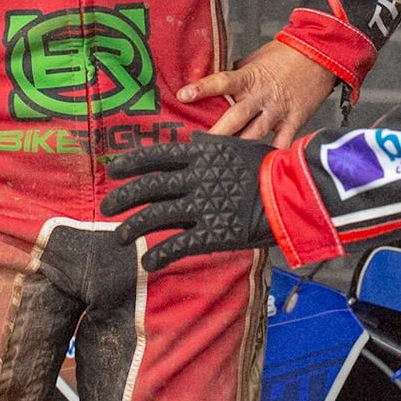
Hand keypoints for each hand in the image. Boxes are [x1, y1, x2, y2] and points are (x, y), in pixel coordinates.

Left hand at [101, 135, 274, 271]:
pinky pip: (177, 245)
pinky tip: (146, 262)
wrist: (293, 194)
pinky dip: (158, 255)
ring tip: (118, 237)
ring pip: (156, 216)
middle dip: (124, 197)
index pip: (158, 155)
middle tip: (106, 206)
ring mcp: (202, 205)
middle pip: (150, 186)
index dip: (132, 163)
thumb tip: (192, 137)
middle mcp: (197, 177)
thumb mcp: (239, 147)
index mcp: (203, 153)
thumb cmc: (271, 168)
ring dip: (133, 227)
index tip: (114, 169)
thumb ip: (212, 145)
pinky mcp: (211, 233)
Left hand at [181, 40, 337, 149]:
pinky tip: (259, 167)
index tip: (183, 95)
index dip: (201, 88)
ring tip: (220, 161)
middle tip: (198, 146)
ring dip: (237, 148)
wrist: (321, 55)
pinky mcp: (293, 121)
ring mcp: (277, 111)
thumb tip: (217, 81)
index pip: (221, 82)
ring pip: (253, 135)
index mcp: (249, 77)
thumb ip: (238, 72)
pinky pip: (281, 143)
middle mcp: (260, 96)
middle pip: (234, 118)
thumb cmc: (288, 54)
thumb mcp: (257, 58)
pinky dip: (271, 155)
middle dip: (216, 133)